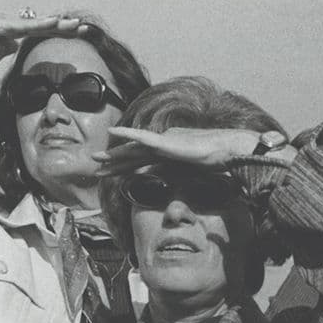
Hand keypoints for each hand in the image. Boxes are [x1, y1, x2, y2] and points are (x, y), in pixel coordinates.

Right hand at [0, 12, 84, 74]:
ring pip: (36, 24)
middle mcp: (9, 22)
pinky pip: (24, 26)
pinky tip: (55, 22)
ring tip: (77, 25)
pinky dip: (40, 24)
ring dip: (57, 24)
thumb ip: (5, 49)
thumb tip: (15, 47)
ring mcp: (4, 22)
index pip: (38, 31)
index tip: (77, 33)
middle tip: (86, 27)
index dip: (57, 32)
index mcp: (9, 30)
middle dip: (64, 26)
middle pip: (42, 25)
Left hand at [103, 125, 271, 171]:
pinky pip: (142, 137)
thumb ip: (178, 177)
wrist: (227, 151)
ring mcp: (163, 141)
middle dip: (113, 161)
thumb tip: (170, 189)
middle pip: (132, 154)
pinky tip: (113, 132)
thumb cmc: (215, 162)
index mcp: (167, 152)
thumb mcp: (191, 174)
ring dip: (113, 153)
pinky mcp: (166, 141)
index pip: (141, 161)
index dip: (124, 167)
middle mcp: (162, 144)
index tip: (110, 173)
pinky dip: (127, 134)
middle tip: (96, 166)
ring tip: (96, 157)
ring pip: (132, 148)